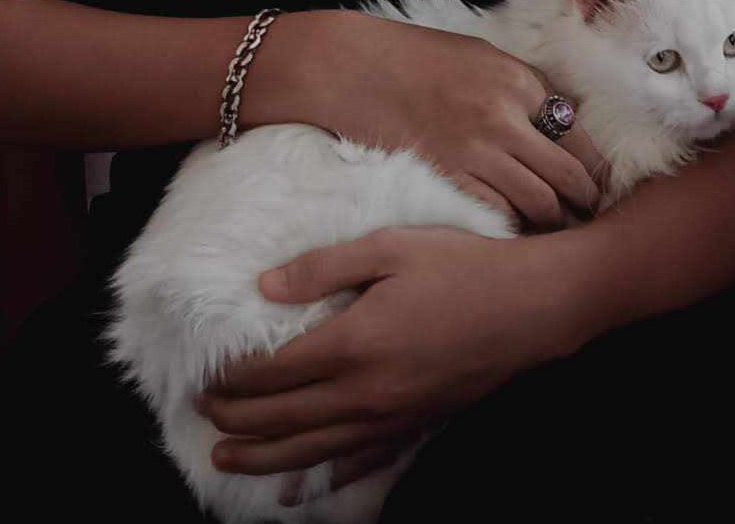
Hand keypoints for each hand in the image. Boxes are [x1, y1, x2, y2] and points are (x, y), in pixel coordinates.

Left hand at [192, 225, 593, 481]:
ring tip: (225, 462)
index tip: (204, 378)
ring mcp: (391, 417)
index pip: (272, 373)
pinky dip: (323, 477)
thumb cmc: (463, 266)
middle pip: (283, 419)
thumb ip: (324, 266)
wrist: (532, 306)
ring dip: (263, 459)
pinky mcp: (416, 426)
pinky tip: (302, 488)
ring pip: (312, 450)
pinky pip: (359, 462)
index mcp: (353, 343)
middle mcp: (365, 392)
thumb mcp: (391, 246)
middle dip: (235, 422)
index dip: (231, 380)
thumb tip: (264, 285)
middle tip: (201, 417)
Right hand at [307, 10, 608, 231]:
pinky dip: (513, 225)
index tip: (600, 186)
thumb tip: (561, 119)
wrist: (356, 68)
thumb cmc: (417, 58)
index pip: (578, 133)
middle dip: (586, 202)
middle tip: (590, 217)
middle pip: (568, 174)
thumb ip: (522, 87)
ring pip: (539, 202)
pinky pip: (498, 213)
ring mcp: (475, 150)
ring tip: (558, 229)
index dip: (595, 167)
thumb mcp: (482, 56)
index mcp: (518, 80)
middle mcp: (505, 116)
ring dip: (554, 221)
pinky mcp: (447, 176)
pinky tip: (516, 230)